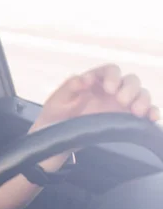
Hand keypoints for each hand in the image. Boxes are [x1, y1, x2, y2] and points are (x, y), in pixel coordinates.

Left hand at [33, 64, 159, 130]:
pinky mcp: (126, 119)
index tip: (108, 88)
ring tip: (136, 111)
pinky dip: (152, 113)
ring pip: (141, 95)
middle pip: (130, 80)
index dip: (112, 76)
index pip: (110, 70)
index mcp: (95, 81)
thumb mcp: (57, 100)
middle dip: (129, 88)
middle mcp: (111, 90)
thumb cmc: (56, 114)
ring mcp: (121, 104)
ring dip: (142, 100)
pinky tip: (151, 118)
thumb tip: (83, 79)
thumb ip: (69, 88)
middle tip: (121, 100)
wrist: (56, 137)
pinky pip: (145, 113)